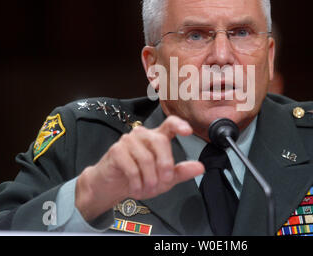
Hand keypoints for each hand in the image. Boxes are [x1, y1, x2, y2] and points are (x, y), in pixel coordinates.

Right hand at [75, 115, 204, 220]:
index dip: (179, 124)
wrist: (112, 186)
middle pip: (160, 141)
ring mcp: (129, 140)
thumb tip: (200, 167)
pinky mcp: (116, 150)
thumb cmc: (139, 178)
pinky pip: (132, 167)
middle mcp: (144, 135)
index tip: (187, 131)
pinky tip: (136, 188)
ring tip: (147, 188)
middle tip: (164, 181)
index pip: (170, 124)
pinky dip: (136, 182)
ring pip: (146, 158)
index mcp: (158, 137)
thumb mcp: (165, 179)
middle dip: (165, 165)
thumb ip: (182, 172)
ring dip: (149, 179)